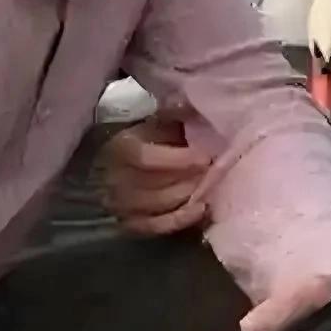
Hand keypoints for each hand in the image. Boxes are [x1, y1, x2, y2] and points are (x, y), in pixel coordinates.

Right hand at [98, 104, 211, 236]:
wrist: (119, 166)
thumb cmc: (147, 140)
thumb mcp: (158, 122)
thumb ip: (175, 114)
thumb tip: (190, 104)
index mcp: (121, 148)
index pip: (146, 159)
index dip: (179, 160)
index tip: (205, 157)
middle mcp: (115, 179)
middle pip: (156, 185)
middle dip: (190, 179)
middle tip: (215, 173)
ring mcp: (120, 205)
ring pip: (159, 206)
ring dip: (189, 196)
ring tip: (209, 186)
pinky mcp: (130, 224)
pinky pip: (156, 227)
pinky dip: (180, 220)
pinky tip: (201, 209)